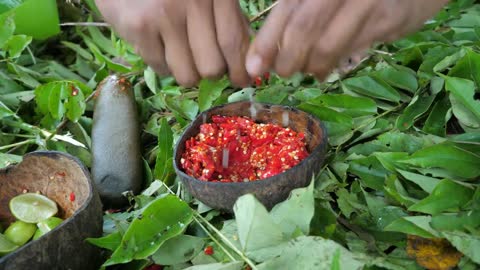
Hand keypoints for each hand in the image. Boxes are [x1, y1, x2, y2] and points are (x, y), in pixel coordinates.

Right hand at [95, 0, 250, 86]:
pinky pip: (160, 69)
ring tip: (180, 53)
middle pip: (212, 66)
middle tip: (203, 62)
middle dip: (210, 73)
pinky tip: (158, 44)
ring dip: (186, 73)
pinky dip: (162, 64)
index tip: (241, 82)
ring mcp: (165, 13)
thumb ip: (231, 23)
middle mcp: (194, 0)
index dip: (240, 69)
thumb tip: (251, 66)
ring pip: (187, 75)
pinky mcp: (139, 26)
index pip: (234, 42)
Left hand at [246, 0, 448, 79]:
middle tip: (282, 72)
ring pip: (326, 45)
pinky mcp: (387, 19)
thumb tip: (266, 53)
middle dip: (287, 58)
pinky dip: (331, 66)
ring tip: (306, 71)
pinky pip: (350, 51)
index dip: (266, 41)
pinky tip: (323, 70)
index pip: (287, 8)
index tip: (254, 67)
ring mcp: (365, 0)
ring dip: (310, 66)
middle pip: (303, 28)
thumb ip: (299, 12)